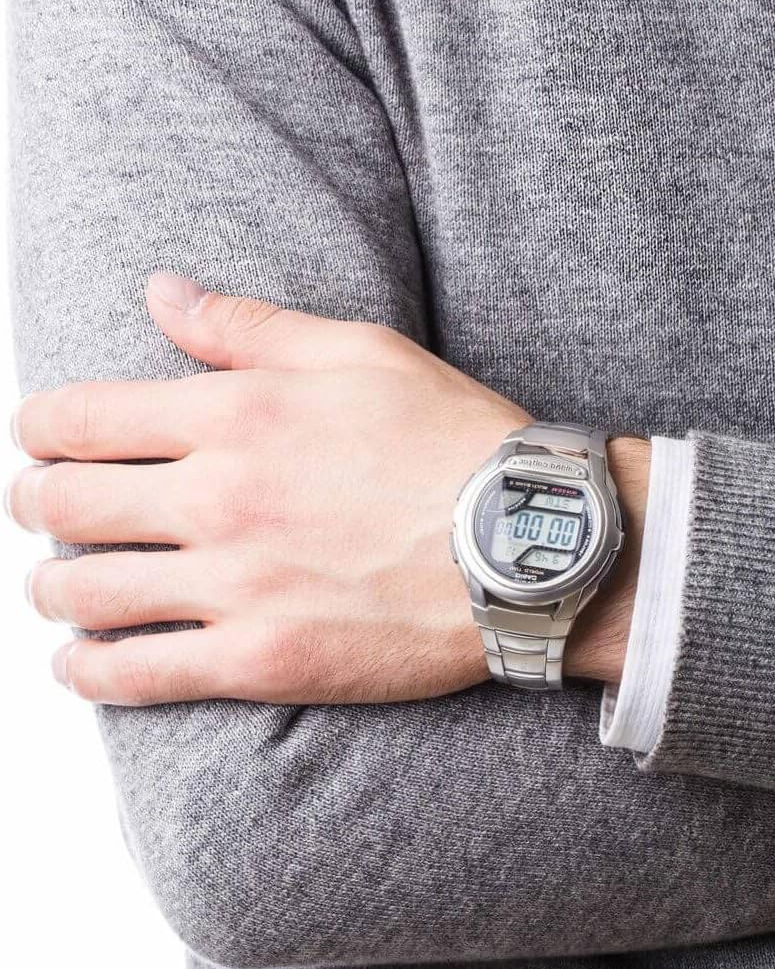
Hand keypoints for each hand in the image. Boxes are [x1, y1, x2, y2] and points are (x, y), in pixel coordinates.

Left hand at [6, 272, 647, 703]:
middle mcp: (218, 500)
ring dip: (53, 590)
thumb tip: (162, 292)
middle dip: (35, 505)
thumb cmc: (454, 443)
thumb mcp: (359, 353)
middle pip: (62, 506)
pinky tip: (79, 664)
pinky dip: (89, 672)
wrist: (530, 546)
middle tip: (42, 511)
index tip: (42, 441)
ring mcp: (236, 586)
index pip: (79, 419)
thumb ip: (248, 327)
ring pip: (84, 593)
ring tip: (60, 591)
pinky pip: (137, 676)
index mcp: (234, 416)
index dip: (40, 429)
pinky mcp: (262, 661)